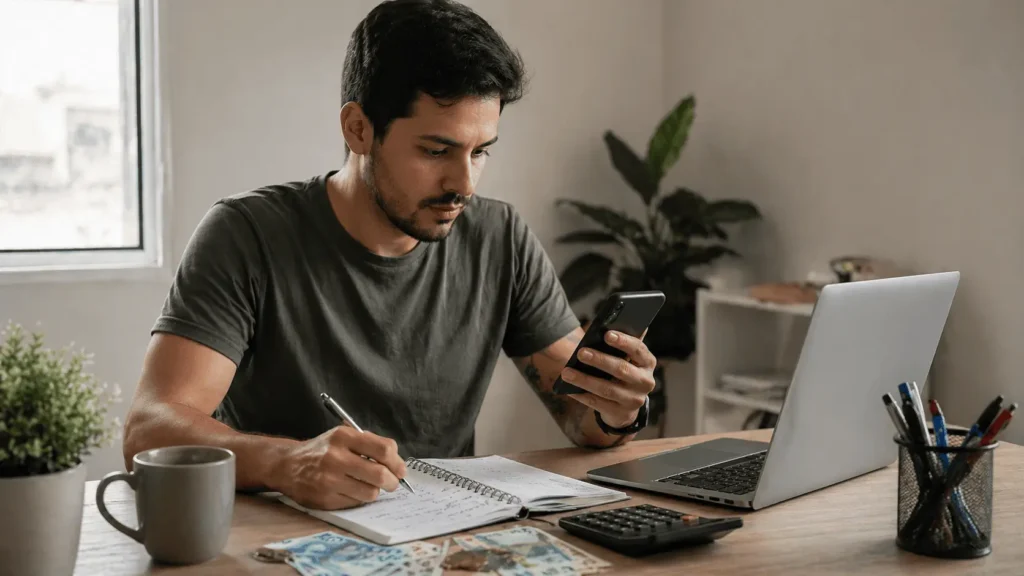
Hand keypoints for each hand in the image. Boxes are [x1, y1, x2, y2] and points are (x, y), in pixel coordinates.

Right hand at [275, 426, 406, 509]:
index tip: (400, 469)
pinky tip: (351, 491)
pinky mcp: (325, 499)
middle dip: (393, 482)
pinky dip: (359, 498)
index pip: (384, 449)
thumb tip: (397, 463)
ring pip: (370, 493)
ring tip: (369, 486)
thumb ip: (369, 444)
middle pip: (380, 475)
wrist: (287, 465)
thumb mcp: (342, 436)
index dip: (397, 462)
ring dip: (375, 491)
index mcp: (344, 437)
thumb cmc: (323, 450)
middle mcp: (336, 457)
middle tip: (393, 483)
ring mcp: (329, 480)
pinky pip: (355, 503)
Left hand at [559, 330, 656, 428]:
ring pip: (607, 389)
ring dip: (585, 380)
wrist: (626, 406)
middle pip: (622, 369)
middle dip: (600, 360)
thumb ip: (621, 345)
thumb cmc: (622, 372)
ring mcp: (634, 400)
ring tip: (566, 373)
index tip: (607, 335)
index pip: (638, 349)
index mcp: (647, 362)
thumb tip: (606, 326)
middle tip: (580, 353)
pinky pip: (599, 404)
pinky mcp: (622, 414)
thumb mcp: (627, 359)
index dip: (623, 341)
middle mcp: (645, 381)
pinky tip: (570, 390)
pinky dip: (583, 396)